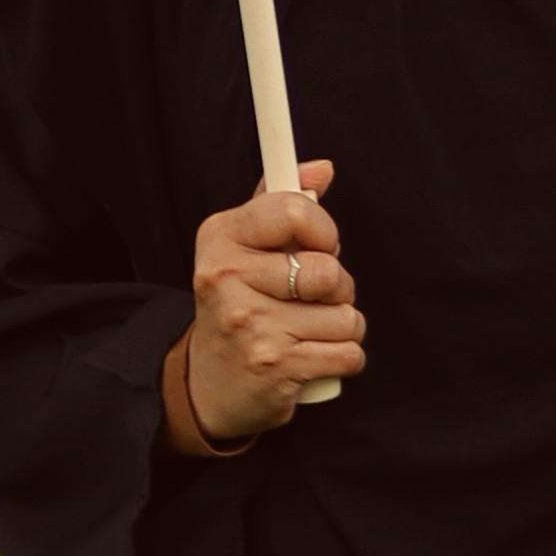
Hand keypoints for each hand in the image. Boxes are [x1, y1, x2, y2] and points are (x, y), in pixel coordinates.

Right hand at [179, 163, 360, 448]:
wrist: (207, 386)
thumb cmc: (237, 307)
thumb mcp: (243, 248)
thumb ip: (279, 203)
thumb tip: (323, 169)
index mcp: (221, 238)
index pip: (294, 210)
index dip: (323, 230)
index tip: (319, 246)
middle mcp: (227, 278)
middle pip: (330, 270)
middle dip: (337, 288)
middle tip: (310, 299)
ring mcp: (251, 324)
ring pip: (346, 315)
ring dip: (341, 327)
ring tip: (307, 332)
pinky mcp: (276, 367)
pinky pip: (349, 352)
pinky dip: (343, 357)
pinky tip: (314, 358)